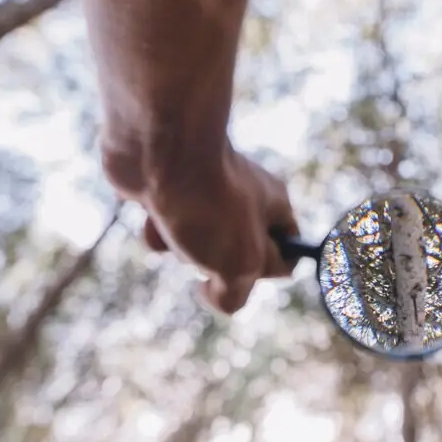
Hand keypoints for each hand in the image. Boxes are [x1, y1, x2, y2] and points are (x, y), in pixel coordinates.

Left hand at [102, 138, 298, 313]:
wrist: (158, 147)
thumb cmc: (207, 203)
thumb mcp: (240, 265)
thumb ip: (238, 293)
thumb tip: (215, 294)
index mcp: (274, 207)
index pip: (288, 252)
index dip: (268, 271)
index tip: (247, 273)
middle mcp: (243, 198)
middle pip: (235, 255)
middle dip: (215, 263)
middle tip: (211, 248)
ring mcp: (202, 192)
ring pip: (194, 246)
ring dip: (181, 249)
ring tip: (179, 226)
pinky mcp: (166, 190)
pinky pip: (164, 228)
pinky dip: (156, 230)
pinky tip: (153, 213)